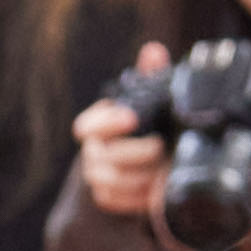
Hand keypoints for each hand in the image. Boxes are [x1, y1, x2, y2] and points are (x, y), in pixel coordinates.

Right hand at [72, 48, 173, 231]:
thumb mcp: (154, 100)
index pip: (86, 126)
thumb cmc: (155, 124)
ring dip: (139, 176)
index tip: (132, 118)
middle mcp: (93, 151)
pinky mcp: (107, 197)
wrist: (159, 162)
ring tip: (164, 169)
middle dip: (133, 153)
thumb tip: (152, 50)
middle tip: (161, 146)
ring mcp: (97, 176)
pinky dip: (136, 196)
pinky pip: (114, 199)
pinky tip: (156, 189)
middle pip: (101, 156)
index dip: (106, 122)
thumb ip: (150, 77)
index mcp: (98, 125)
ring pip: (108, 180)